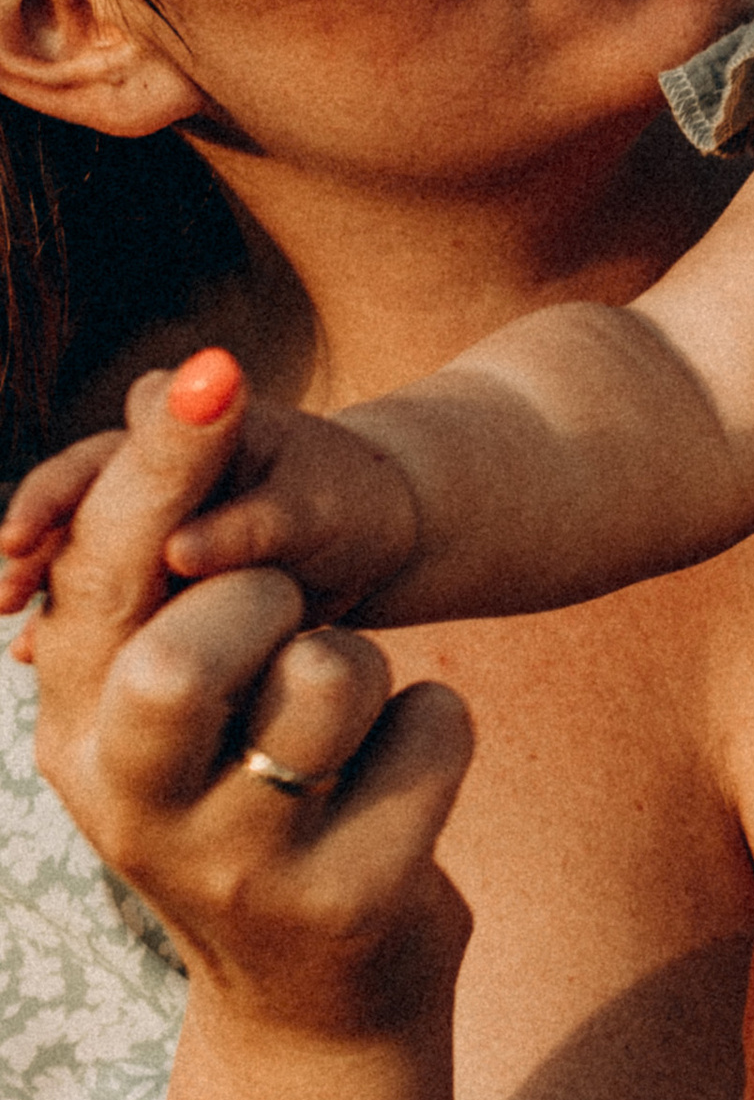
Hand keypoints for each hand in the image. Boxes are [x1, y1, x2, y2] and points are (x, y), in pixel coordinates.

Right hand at [0, 347, 422, 622]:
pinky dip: (86, 634)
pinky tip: (56, 670)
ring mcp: (147, 523)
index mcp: (183, 430)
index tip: (21, 539)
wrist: (370, 534)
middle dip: (33, 552)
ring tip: (28, 651)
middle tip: (6, 597)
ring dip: (52, 600)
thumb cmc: (347, 504)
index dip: (55, 498)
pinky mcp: (157, 578)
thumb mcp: (314, 507)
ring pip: (83, 559)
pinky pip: (112, 602)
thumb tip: (178, 551)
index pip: (103, 458)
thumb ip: (251, 521)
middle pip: (73, 508)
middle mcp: (150, 472)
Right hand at [22, 358, 473, 1040]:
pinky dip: (438, 725)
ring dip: (363, 665)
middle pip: (196, 638)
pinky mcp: (351, 898)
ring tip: (343, 728)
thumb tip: (173, 390)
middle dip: (266, 596)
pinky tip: (401, 786)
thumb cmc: (243, 812)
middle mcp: (133, 806)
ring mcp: (239, 864)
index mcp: (75, 734)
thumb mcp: (163, 728)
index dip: (158, 467)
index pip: (104, 577)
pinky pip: (434, 722)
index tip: (215, 368)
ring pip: (332, 670)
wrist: (315, 1013)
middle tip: (289, 627)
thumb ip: (150, 599)